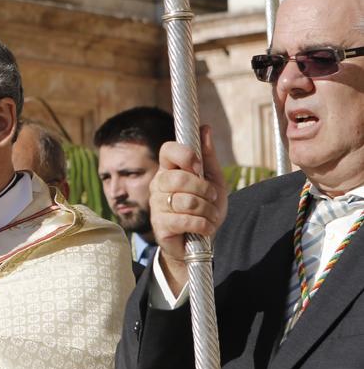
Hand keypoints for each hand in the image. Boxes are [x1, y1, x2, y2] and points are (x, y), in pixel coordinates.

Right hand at [149, 126, 227, 294]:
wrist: (199, 241)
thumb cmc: (204, 207)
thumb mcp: (213, 180)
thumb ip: (208, 156)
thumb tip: (205, 128)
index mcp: (169, 170)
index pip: (168, 149)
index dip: (185, 155)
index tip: (198, 166)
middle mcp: (158, 184)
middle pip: (179, 178)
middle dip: (204, 189)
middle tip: (211, 197)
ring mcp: (156, 205)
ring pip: (186, 201)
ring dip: (207, 211)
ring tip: (210, 216)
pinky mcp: (160, 225)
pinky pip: (185, 220)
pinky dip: (203, 225)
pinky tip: (205, 227)